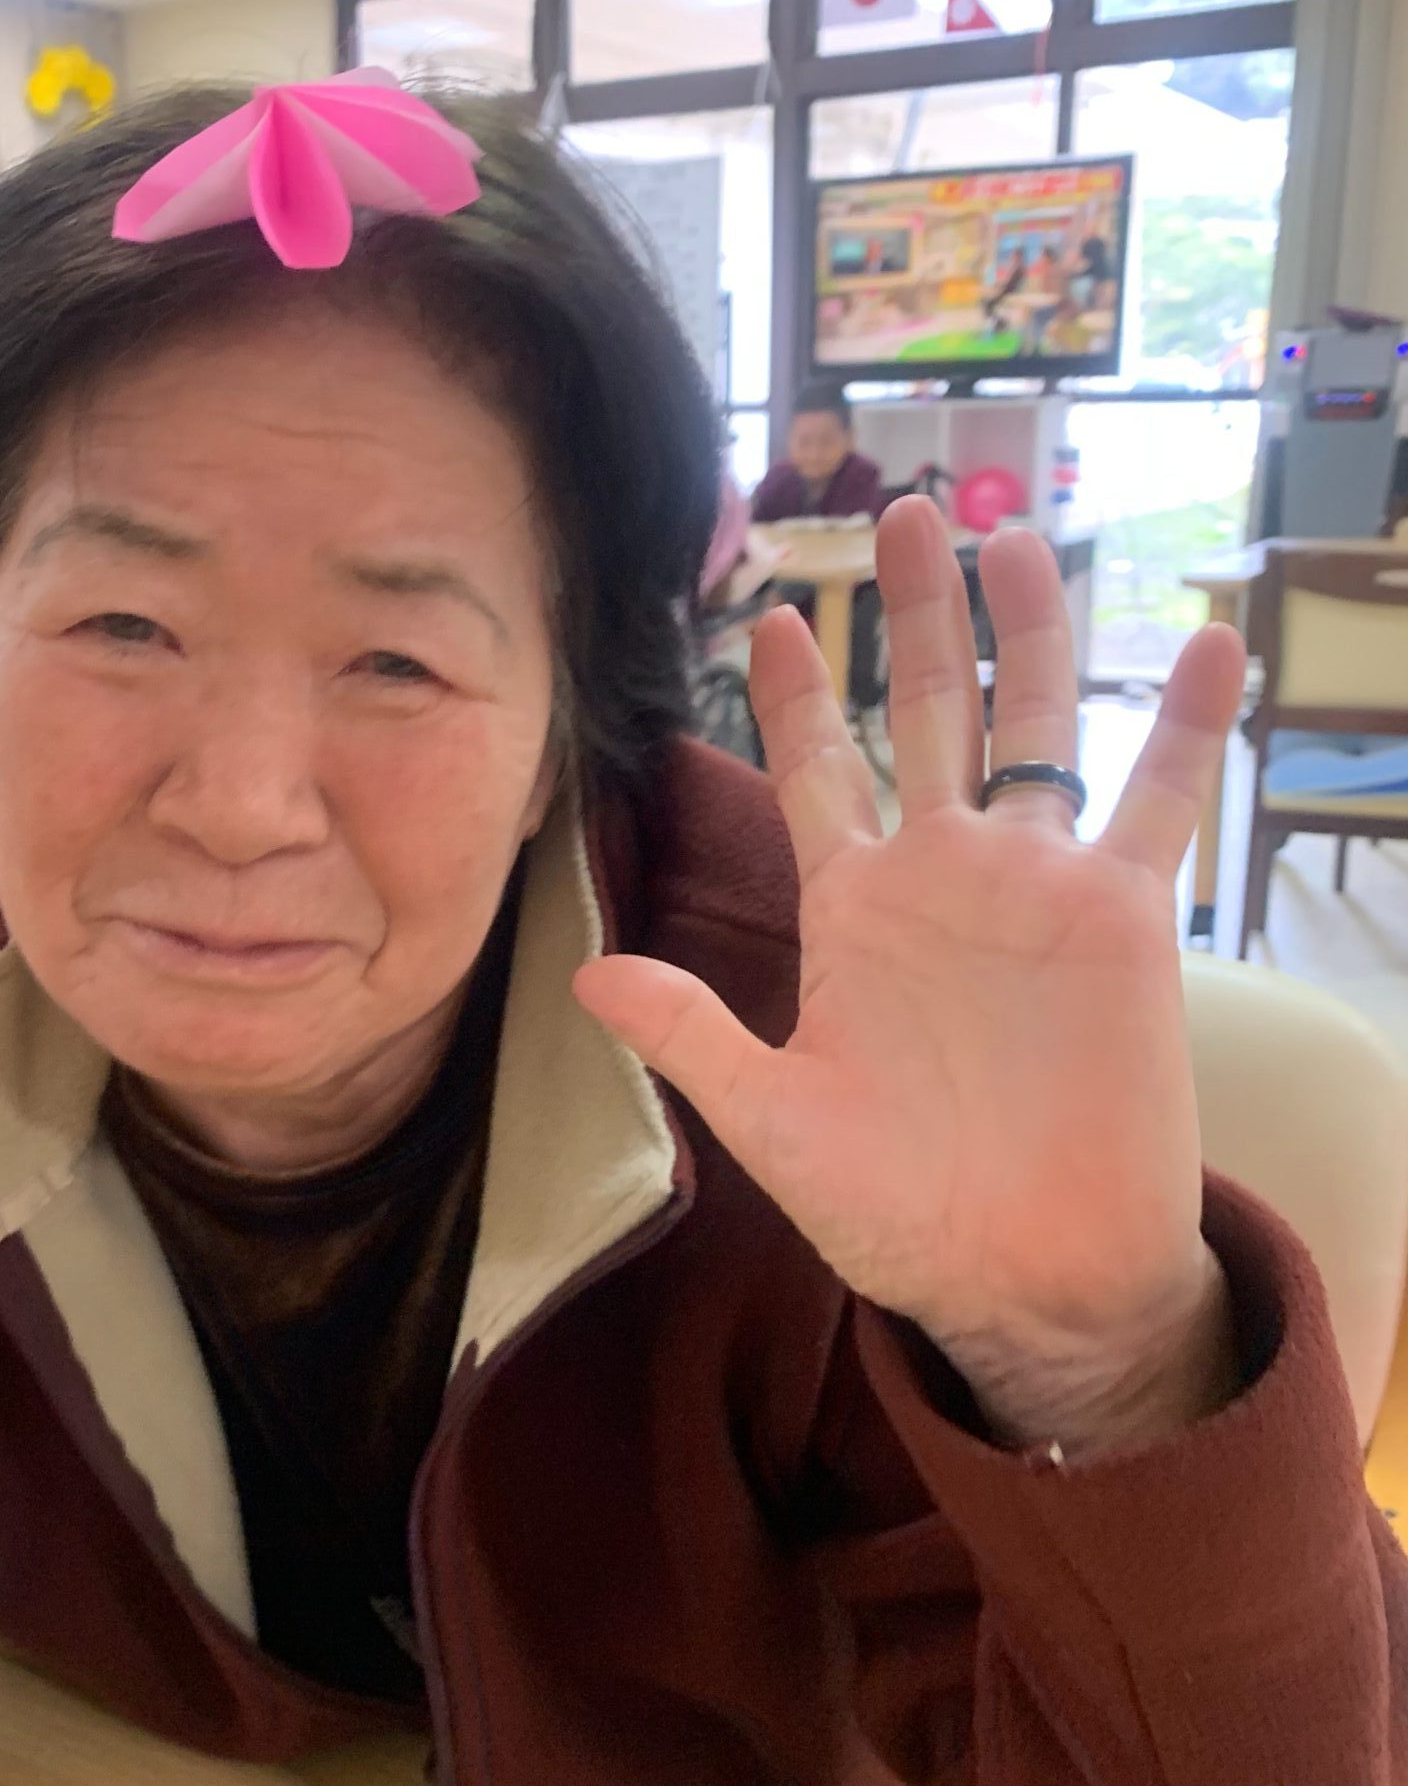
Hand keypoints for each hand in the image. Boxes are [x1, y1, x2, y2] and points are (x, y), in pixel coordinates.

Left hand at [575, 500, 1245, 1456]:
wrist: (1024, 1273)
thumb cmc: (896, 1209)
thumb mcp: (773, 1122)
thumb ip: (690, 1036)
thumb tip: (583, 975)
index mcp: (852, 910)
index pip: (815, 772)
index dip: (793, 696)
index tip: (769, 612)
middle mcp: (943, 876)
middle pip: (924, 712)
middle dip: (912, 618)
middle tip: (900, 513)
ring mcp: (1037, 888)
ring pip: (1035, 728)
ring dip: (1028, 635)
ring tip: (1013, 538)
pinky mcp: (1126, 921)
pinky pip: (1159, 806)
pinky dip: (1186, 727)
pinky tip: (1204, 643)